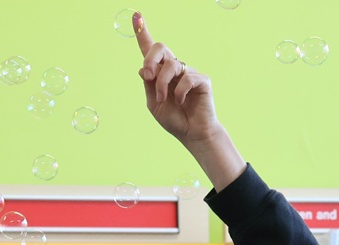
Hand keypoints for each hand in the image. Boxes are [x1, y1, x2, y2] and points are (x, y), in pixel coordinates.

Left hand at [134, 13, 217, 143]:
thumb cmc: (175, 119)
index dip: (142, 32)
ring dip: (162, 84)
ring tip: (164, 99)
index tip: (136, 16)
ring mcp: (189, 72)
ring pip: (171, 65)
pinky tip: (181, 102)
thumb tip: (143, 68)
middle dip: (151, 59)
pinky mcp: (202, 80)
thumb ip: (148, 85)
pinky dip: (179, 92)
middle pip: (161, 48)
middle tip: (148, 75)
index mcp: (161, 73)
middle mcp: (175, 69)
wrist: (192, 134)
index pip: (150, 50)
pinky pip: (186, 78)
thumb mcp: (153, 104)